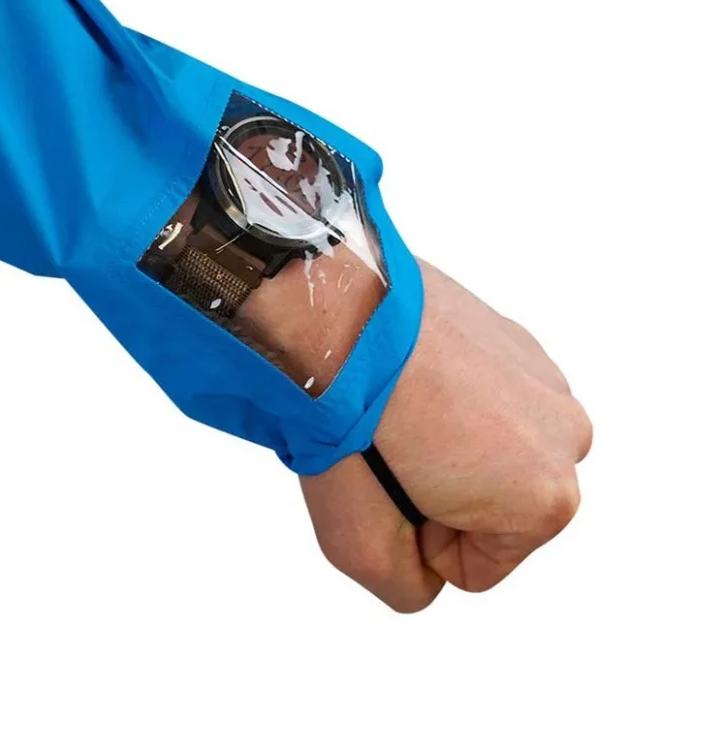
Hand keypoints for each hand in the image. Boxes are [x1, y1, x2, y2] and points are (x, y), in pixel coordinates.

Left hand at [300, 259, 592, 611]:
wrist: (338, 316)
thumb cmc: (349, 425)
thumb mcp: (359, 546)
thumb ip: (406, 588)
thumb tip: (425, 575)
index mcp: (546, 499)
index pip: (474, 569)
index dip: (421, 541)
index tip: (394, 490)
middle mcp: (566, 438)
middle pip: (493, 509)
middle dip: (444, 495)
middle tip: (394, 451)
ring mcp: (546, 381)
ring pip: (493, 453)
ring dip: (452, 446)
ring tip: (404, 414)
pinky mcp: (519, 341)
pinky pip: (488, 401)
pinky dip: (455, 401)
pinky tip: (415, 380)